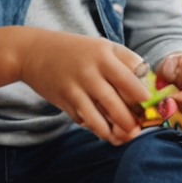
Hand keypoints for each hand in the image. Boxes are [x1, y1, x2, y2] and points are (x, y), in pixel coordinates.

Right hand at [16, 33, 150, 145]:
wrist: (33, 52)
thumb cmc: (75, 50)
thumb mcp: (101, 46)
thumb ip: (124, 61)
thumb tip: (146, 86)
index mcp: (103, 54)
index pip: (130, 78)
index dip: (142, 95)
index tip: (148, 104)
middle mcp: (90, 71)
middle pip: (116, 102)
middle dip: (130, 120)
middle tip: (139, 128)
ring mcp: (75, 88)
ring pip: (98, 118)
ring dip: (114, 131)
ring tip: (124, 136)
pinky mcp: (65, 101)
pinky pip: (84, 120)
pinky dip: (96, 128)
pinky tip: (104, 130)